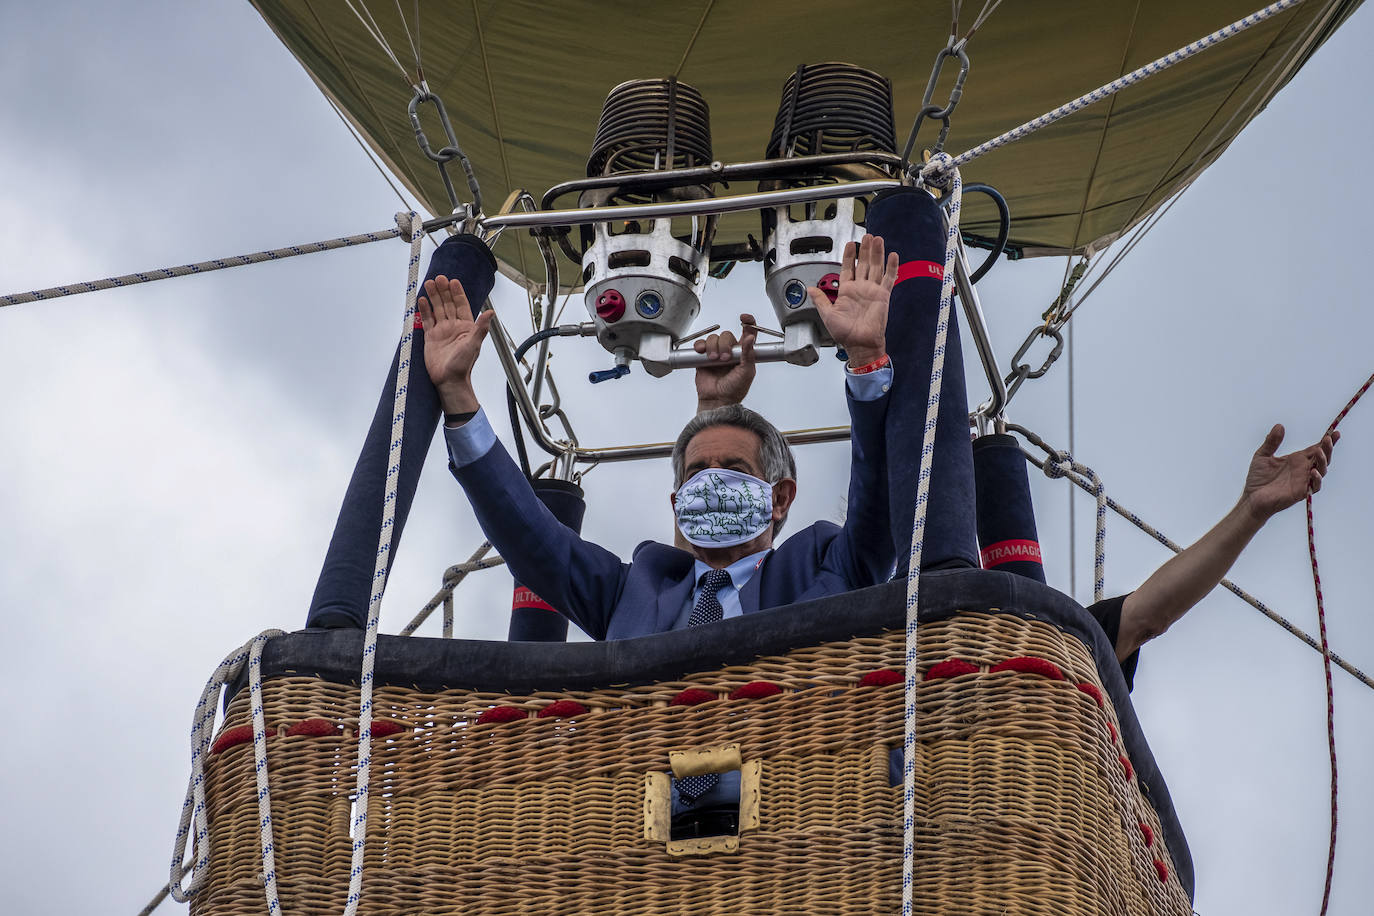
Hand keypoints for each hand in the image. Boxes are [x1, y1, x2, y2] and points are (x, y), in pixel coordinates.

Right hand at [417, 274, 492, 413]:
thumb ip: (481, 328)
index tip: (453, 281)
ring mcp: (442, 331)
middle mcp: (454, 326)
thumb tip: (491, 312)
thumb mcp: (473, 344)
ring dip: (433, 297)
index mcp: (466, 327)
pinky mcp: (431, 337)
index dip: (457, 293)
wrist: (449, 380)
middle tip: (439, 278)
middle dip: (443, 291)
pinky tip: (421, 300)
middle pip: (448, 304)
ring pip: (437, 309)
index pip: (461, 305)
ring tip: (429, 283)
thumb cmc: (463, 365)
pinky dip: (424, 310)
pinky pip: (427, 320)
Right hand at [694, 313, 757, 410]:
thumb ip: (749, 354)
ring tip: (714, 360)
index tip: (743, 318)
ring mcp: (716, 354)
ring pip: (713, 338)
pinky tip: (702, 353)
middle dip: (725, 344)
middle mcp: (730, 351)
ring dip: (713, 347)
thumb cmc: (735, 390)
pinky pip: (701, 344)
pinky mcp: (703, 358)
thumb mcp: (747, 372)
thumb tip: (750, 337)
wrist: (717, 400)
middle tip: (725, 358)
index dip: (748, 322)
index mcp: (744, 353)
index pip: (748, 332)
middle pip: (726, 335)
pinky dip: (701, 346)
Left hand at [808, 234, 897, 367]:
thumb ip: (820, 300)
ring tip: (877, 239)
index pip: (848, 268)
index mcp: (847, 291)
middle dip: (865, 249)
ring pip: (876, 267)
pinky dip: (892, 267)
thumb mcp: (827, 315)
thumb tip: (810, 289)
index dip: (849, 256)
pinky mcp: (883, 296)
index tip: (850, 244)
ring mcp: (873, 291)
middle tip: (867, 236)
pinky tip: (893, 256)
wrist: (859, 344)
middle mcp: (860, 288)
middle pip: (864, 264)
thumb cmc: (845, 334)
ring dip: (877, 253)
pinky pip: (889, 279)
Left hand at [1241, 424, 1338, 520]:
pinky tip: (1313, 471)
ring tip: (1319, 451)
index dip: (1327, 441)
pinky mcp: (1302, 492)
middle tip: (1329, 438)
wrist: (1252, 497)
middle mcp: (1304, 469)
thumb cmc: (1258, 478)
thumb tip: (1279, 425)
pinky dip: (1317, 479)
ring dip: (1323, 460)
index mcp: (1297, 459)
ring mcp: (1304, 480)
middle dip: (1328, 448)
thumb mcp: (1262, 455)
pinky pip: (1315, 486)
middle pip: (1323, 457)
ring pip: (1322, 470)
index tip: (1335, 432)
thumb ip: (1271, 442)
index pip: (1316, 448)